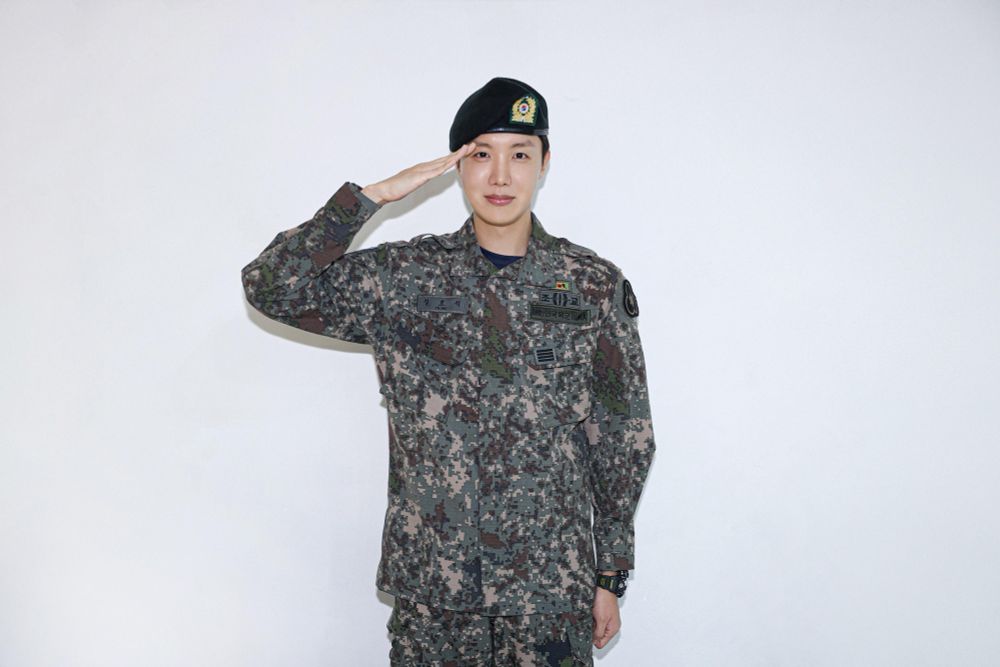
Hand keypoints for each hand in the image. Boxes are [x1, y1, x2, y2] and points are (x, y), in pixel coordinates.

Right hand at [361, 142, 476, 204]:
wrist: (385, 190)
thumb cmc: (397, 188)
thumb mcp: (413, 182)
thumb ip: (422, 178)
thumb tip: (428, 177)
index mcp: (424, 168)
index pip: (443, 161)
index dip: (455, 156)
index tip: (466, 151)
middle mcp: (425, 166)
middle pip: (445, 158)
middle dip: (459, 152)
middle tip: (472, 145)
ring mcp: (422, 171)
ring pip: (442, 162)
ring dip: (455, 156)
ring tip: (466, 149)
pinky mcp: (419, 177)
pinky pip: (434, 171)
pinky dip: (444, 166)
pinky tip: (451, 163)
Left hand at [592, 586, 620, 648]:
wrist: (604, 587)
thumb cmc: (605, 601)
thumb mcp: (601, 619)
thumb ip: (599, 632)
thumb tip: (596, 643)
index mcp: (613, 629)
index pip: (602, 643)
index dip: (594, 641)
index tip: (588, 634)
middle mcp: (611, 626)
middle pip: (599, 636)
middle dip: (592, 631)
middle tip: (590, 622)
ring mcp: (607, 620)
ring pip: (596, 629)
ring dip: (591, 624)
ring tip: (591, 616)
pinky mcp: (603, 615)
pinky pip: (595, 622)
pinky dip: (592, 619)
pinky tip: (591, 613)